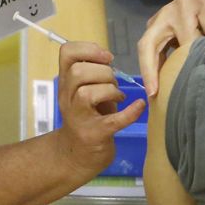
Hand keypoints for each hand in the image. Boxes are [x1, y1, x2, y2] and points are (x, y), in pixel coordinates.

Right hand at [54, 41, 146, 179]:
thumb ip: (92, 74)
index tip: (106, 57)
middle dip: (103, 71)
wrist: (77, 156)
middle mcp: (67, 98)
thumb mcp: (85, 91)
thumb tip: (108, 58)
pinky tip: (139, 106)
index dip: (88, 49)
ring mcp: (79, 118)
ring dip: (110, 90)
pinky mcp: (94, 135)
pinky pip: (113, 121)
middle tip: (113, 82)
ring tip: (119, 96)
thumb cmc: (87, 118)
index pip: (66, 53)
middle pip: (78, 72)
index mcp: (66, 83)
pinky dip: (130, 112)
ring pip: (87, 93)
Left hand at [137, 0, 204, 96]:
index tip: (152, 94)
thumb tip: (177, 87)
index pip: (145, 48)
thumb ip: (179, 51)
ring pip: (188, 39)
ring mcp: (186, 4)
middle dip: (159, 70)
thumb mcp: (188, 32)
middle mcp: (167, 13)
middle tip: (172, 90)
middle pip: (153, 44)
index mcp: (159, 23)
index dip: (147, 71)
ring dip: (199, 53)